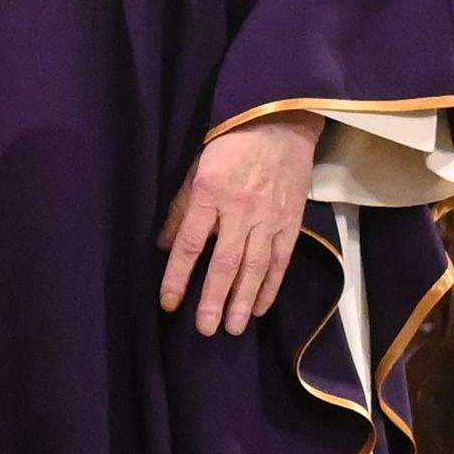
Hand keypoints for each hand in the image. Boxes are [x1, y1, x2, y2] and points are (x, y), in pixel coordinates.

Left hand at [159, 113, 321, 338]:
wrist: (280, 124)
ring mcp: (268, 218)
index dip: (178, 275)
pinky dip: (270, 286)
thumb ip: (181, 209)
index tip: (169, 302)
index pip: (190, 243)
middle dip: (214, 299)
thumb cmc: (230, 144)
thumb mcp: (196, 168)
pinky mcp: (290, 222)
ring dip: (242, 300)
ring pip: (255, 267)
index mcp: (211, 193)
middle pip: (225, 263)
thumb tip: (163, 246)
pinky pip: (280, 260)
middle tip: (205, 329)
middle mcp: (240, 209)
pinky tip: (258, 308)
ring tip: (232, 328)